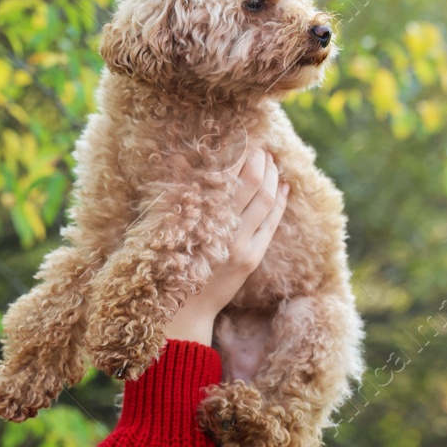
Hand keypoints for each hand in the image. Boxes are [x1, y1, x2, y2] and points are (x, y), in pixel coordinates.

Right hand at [164, 145, 288, 346]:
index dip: (236, 152)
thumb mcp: (163, 227)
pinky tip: (284, 185)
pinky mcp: (251, 258)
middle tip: (260, 145)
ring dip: (272, 175)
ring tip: (272, 159)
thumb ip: (175, 193)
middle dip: (259, 158)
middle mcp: (222, 227)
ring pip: (265, 199)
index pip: (224, 173)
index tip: (240, 136)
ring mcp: (240, 244)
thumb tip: (183, 160)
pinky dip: (280, 200)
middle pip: (251, 181)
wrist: (181, 310)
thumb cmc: (166, 264)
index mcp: (198, 215)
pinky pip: (272, 223)